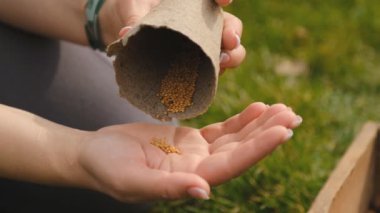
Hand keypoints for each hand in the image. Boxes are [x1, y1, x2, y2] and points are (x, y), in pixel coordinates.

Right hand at [78, 103, 301, 201]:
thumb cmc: (107, 169)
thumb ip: (167, 188)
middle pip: (241, 151)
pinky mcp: (190, 140)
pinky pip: (222, 130)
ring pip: (236, 139)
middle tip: (292, 114)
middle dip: (267, 133)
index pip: (231, 165)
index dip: (258, 149)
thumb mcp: (132, 181)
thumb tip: (203, 192)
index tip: (283, 130)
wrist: (96, 154)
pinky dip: (241, 120)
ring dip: (260, 125)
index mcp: (188, 180)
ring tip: (283, 109)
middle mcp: (199, 169)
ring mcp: (196, 154)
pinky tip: (257, 108)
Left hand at [99, 0, 244, 70]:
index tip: (224, 1)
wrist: (126, 28)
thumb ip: (134, 17)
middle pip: (228, 26)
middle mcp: (201, 22)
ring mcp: (200, 44)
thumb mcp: (130, 6)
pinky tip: (209, 80)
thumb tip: (127, 34)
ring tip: (222, 63)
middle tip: (229, 41)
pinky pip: (209, 70)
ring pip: (225, 50)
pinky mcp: (194, 64)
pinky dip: (212, 75)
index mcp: (190, 2)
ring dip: (230, 57)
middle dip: (232, 33)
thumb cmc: (131, 8)